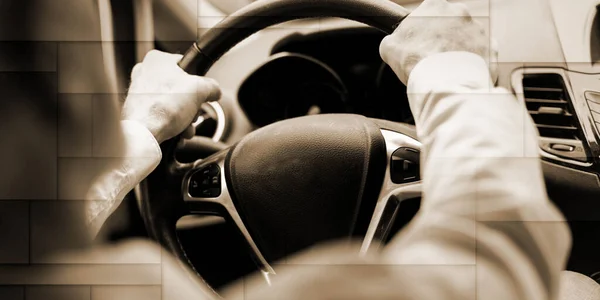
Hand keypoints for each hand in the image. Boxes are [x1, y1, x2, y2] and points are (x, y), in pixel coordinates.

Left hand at [122, 50, 220, 143]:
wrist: (143, 132)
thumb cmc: (163, 108)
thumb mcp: (201, 90)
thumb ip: (212, 87)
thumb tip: (215, 91)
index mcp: (157, 59)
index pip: (186, 66)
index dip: (198, 81)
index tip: (202, 93)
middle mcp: (145, 72)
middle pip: (180, 88)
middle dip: (191, 105)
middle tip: (194, 112)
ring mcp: (139, 91)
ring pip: (171, 103)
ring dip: (183, 117)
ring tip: (186, 127)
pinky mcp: (137, 109)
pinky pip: (161, 114)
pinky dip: (171, 123)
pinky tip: (177, 132)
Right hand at [380, 0, 497, 84]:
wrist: (443, 82)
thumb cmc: (416, 62)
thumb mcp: (389, 47)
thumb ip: (394, 40)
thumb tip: (394, 44)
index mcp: (435, 5)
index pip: (429, 11)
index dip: (423, 28)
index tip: (420, 41)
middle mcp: (460, 12)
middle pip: (450, 24)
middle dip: (442, 39)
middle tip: (432, 57)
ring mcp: (478, 30)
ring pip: (466, 40)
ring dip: (458, 51)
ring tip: (446, 70)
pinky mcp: (491, 48)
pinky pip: (481, 55)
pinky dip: (472, 64)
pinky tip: (461, 74)